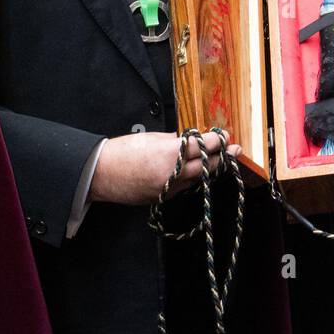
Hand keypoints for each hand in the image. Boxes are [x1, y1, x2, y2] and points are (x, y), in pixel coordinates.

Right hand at [89, 130, 238, 205]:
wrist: (99, 174)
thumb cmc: (122, 152)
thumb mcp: (152, 138)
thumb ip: (175, 140)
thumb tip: (193, 140)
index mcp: (169, 154)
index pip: (202, 146)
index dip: (217, 140)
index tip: (224, 135)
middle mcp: (172, 174)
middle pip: (206, 165)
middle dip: (222, 157)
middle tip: (234, 149)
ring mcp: (168, 189)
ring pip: (198, 179)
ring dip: (210, 169)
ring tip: (222, 160)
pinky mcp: (163, 198)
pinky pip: (184, 188)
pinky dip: (193, 179)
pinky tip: (199, 172)